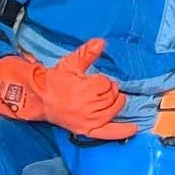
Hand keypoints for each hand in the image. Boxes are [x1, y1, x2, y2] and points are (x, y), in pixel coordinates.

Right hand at [0, 38, 136, 139]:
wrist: (41, 99)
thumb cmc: (56, 80)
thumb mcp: (70, 64)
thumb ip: (86, 53)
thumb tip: (101, 42)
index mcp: (83, 90)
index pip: (106, 83)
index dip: (101, 80)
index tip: (90, 80)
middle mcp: (87, 107)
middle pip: (112, 96)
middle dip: (108, 90)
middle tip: (95, 89)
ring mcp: (88, 120)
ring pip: (113, 109)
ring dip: (113, 102)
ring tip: (104, 98)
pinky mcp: (86, 130)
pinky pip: (107, 133)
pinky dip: (121, 131)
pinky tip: (133, 129)